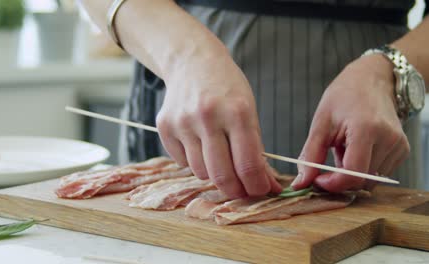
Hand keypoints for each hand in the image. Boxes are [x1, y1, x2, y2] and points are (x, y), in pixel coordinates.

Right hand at [156, 47, 282, 197]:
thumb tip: (267, 185)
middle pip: (222, 175)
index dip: (257, 186)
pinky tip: (199, 143)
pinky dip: (193, 160)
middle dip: (235, 190)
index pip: (248, 164)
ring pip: (200, 172)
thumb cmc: (227, 88)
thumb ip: (256, 150)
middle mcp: (208, 116)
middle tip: (242, 191)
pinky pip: (182, 162)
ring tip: (219, 157)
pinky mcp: (164, 126)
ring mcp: (183, 121)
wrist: (193, 61)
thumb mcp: (249, 111)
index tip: (261, 191)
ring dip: (213, 173)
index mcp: (237, 111)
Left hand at [292, 55, 409, 191]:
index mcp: (366, 129)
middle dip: (339, 178)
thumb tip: (300, 183)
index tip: (317, 180)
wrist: (372, 80)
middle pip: (361, 180)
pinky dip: (363, 168)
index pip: (353, 174)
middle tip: (326, 162)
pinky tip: (356, 148)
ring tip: (344, 147)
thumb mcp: (320, 123)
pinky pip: (379, 173)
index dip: (332, 184)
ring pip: (370, 180)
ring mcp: (399, 145)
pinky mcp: (403, 150)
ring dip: (351, 172)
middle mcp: (389, 139)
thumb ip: (310, 155)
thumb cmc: (343, 97)